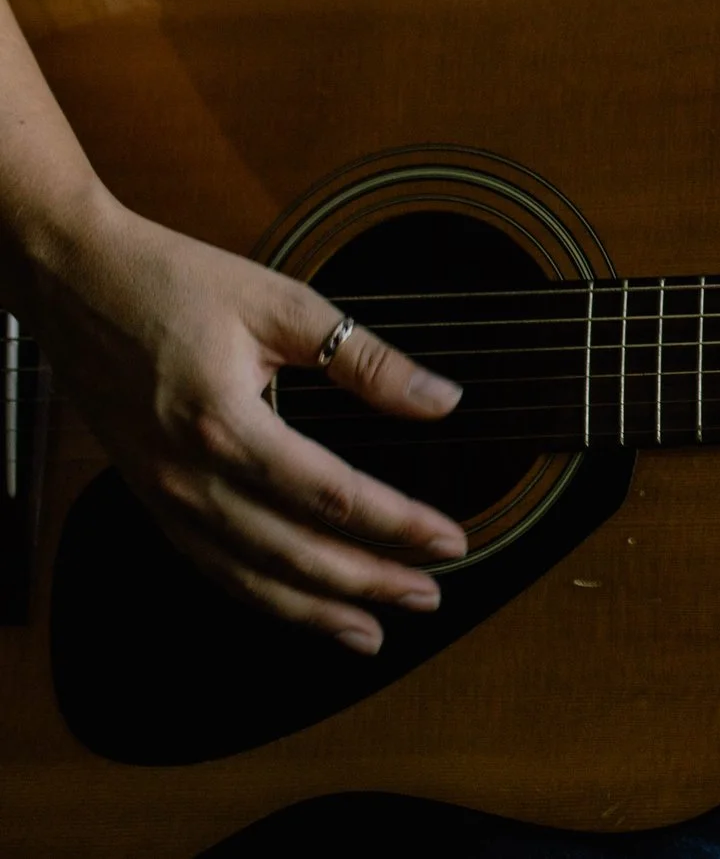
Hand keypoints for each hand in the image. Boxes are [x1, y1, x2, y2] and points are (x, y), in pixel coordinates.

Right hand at [30, 197, 467, 651]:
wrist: (73, 280)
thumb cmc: (174, 282)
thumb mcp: (282, 304)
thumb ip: (367, 361)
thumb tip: (442, 400)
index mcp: (225, 424)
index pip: (332, 496)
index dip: (398, 526)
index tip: (452, 541)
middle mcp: (189, 474)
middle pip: (292, 552)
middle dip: (368, 583)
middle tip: (431, 597)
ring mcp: (162, 494)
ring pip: (246, 576)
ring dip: (314, 610)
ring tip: (374, 630)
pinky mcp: (148, 497)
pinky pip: (208, 565)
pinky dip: (259, 595)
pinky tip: (298, 606)